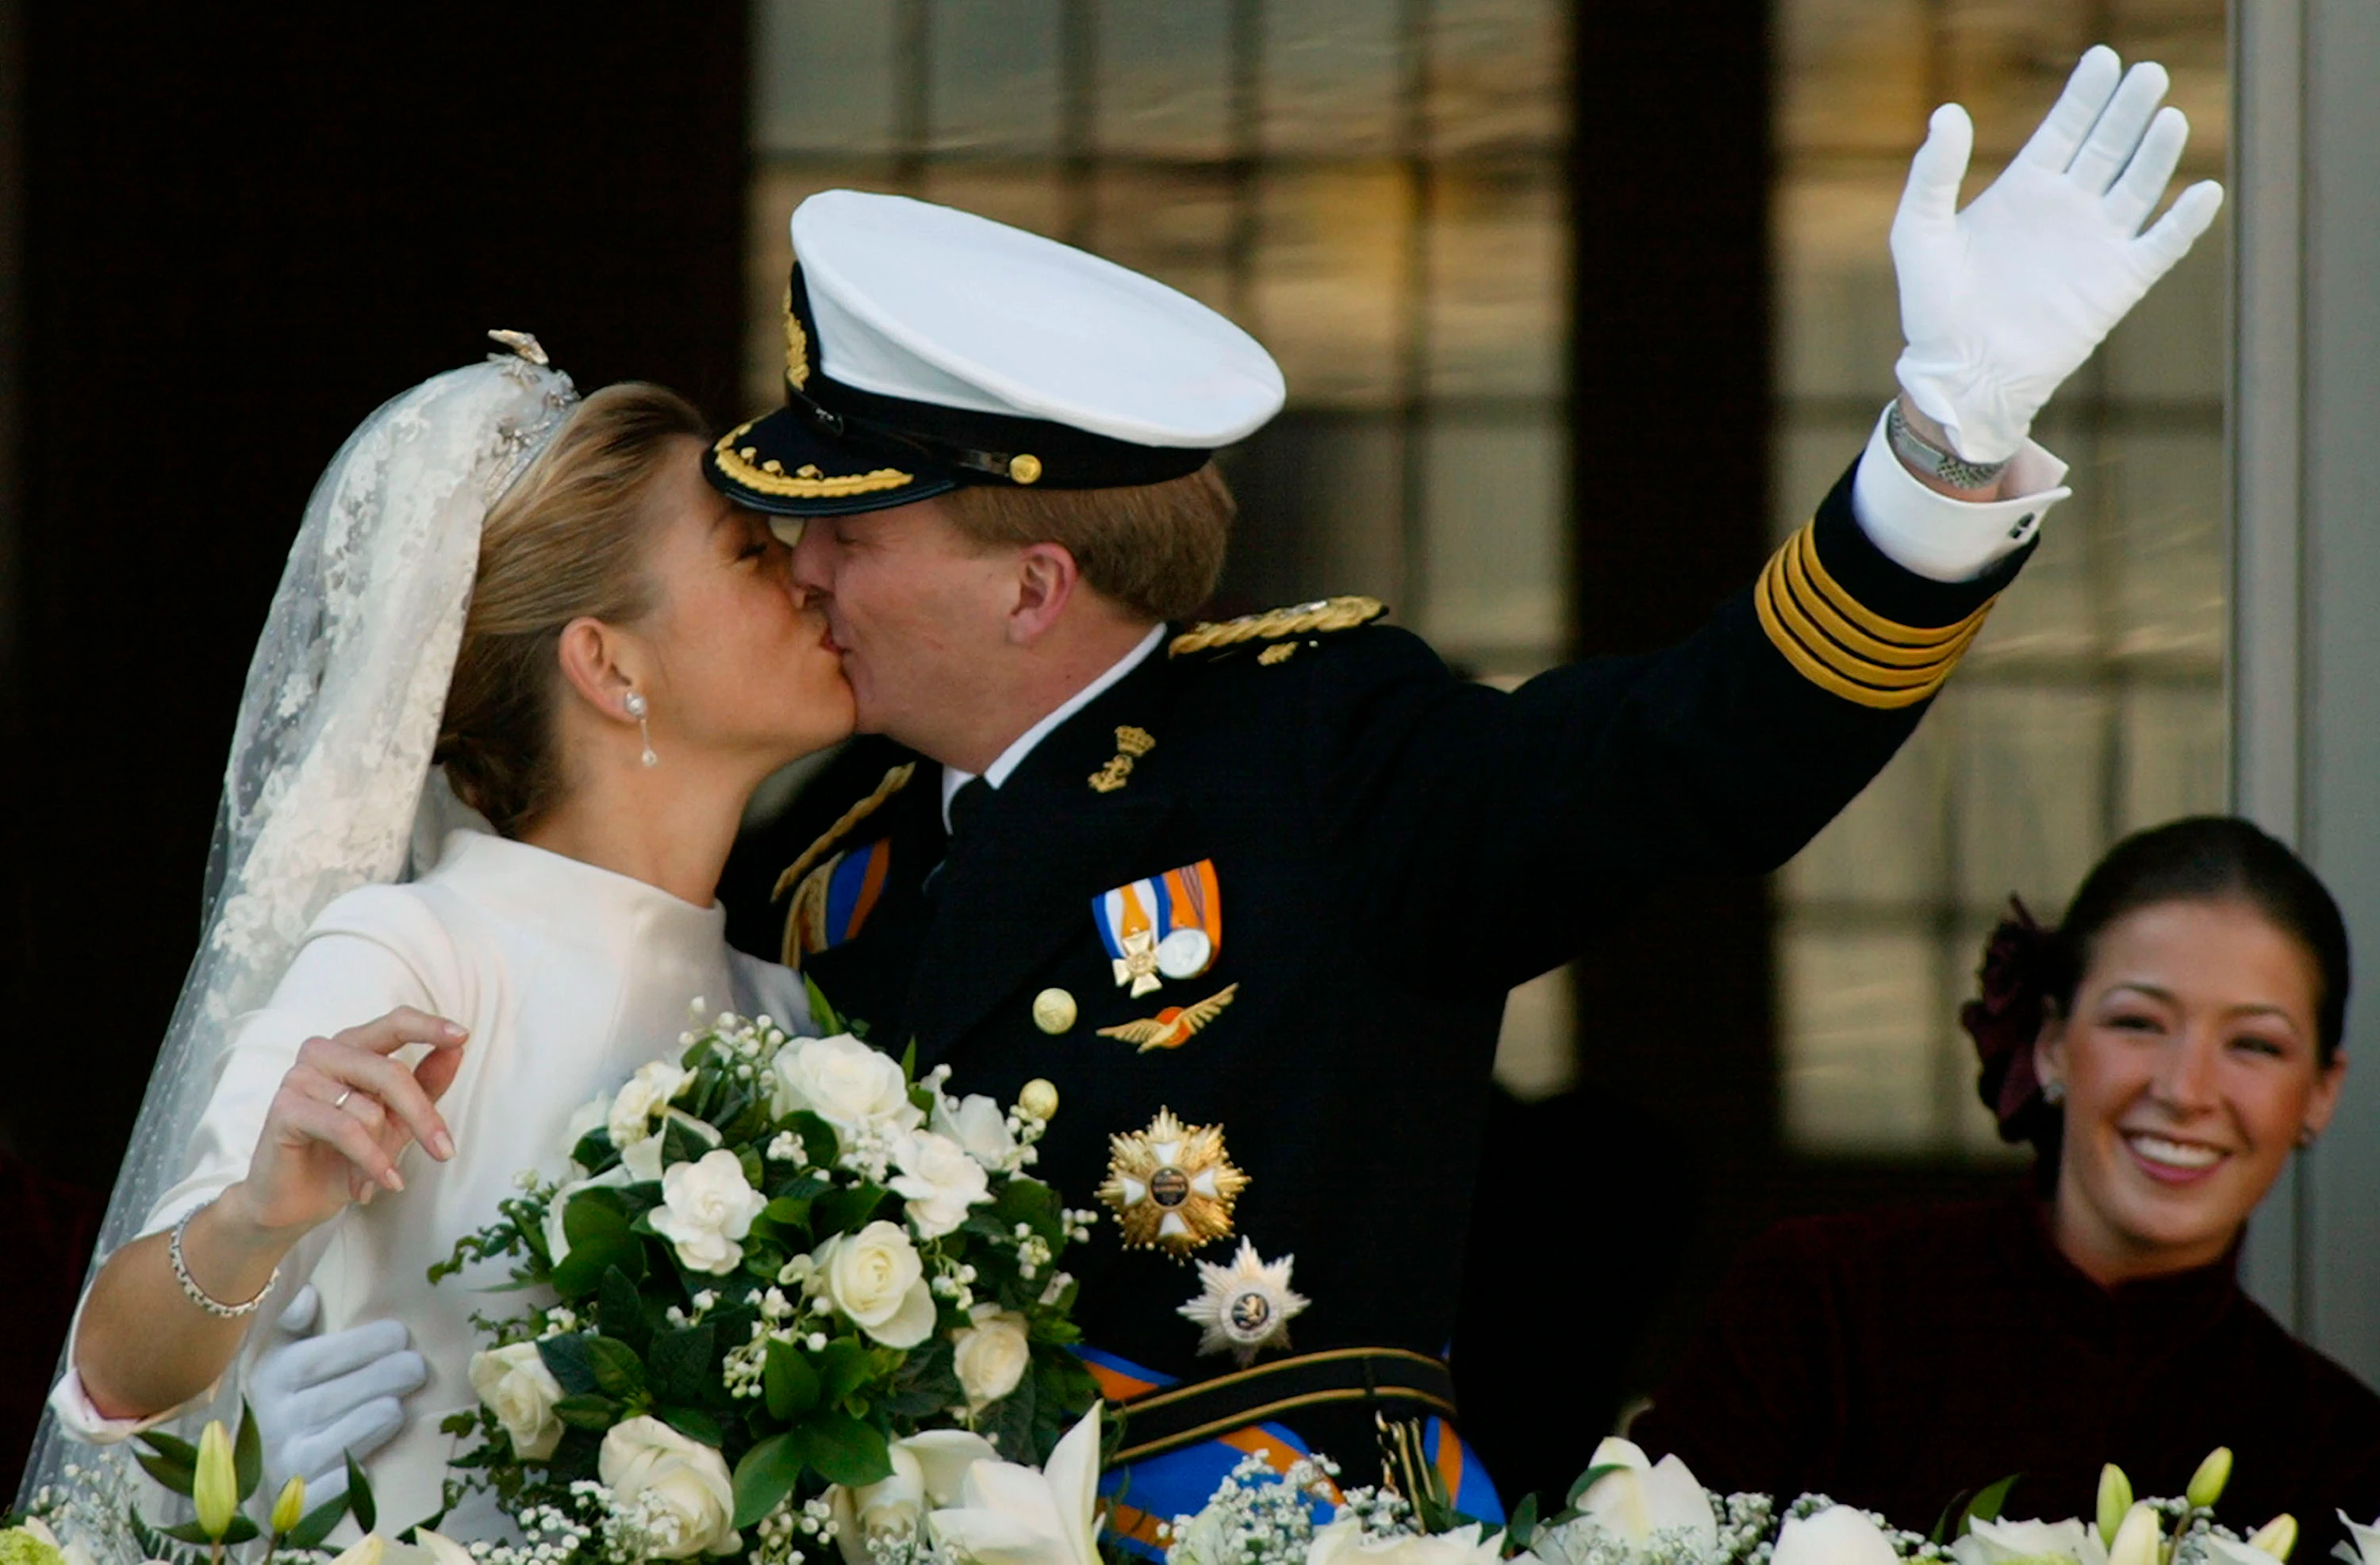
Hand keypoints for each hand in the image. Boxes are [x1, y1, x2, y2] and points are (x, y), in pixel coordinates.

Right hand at [224, 1006, 468, 1238]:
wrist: (297, 1201)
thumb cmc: (347, 1155)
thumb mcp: (397, 1119)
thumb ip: (425, 1084)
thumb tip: (457, 1049)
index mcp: (352, 1046)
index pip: (395, 1023)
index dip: (428, 1027)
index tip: (463, 1036)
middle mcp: (323, 1053)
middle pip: (390, 1072)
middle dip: (422, 1117)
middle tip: (445, 1152)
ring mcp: (299, 1077)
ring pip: (369, 1109)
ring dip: (384, 1150)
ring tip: (380, 1174)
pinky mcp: (285, 1109)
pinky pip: (345, 1130)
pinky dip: (371, 1160)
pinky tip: (385, 1182)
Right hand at [251, 1286, 425, 1499]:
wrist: (259, 1469)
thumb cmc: (287, 1395)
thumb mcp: (280, 1352)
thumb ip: (291, 1321)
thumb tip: (307, 1296)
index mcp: (268, 1380)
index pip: (315, 1361)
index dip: (361, 1346)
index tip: (400, 1334)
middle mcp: (272, 1423)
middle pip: (334, 1400)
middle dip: (384, 1379)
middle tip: (416, 1367)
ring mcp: (286, 1465)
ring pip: (343, 1440)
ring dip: (379, 1420)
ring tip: (399, 1405)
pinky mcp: (301, 1505)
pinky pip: (336, 1489)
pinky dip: (357, 1476)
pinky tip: (376, 1461)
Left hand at [1892, 45, 2223, 462]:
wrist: (1961, 374)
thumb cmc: (1932, 308)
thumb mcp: (1918, 232)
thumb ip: (1933, 173)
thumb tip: (1948, 111)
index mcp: (2024, 190)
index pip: (2065, 128)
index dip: (2085, 95)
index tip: (2104, 58)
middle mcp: (2067, 209)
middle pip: (2109, 146)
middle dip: (2128, 109)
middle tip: (2149, 73)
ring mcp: (2096, 243)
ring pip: (2139, 184)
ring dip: (2157, 152)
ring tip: (2168, 116)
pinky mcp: (2118, 283)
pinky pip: (2161, 244)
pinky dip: (2185, 220)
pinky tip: (2203, 190)